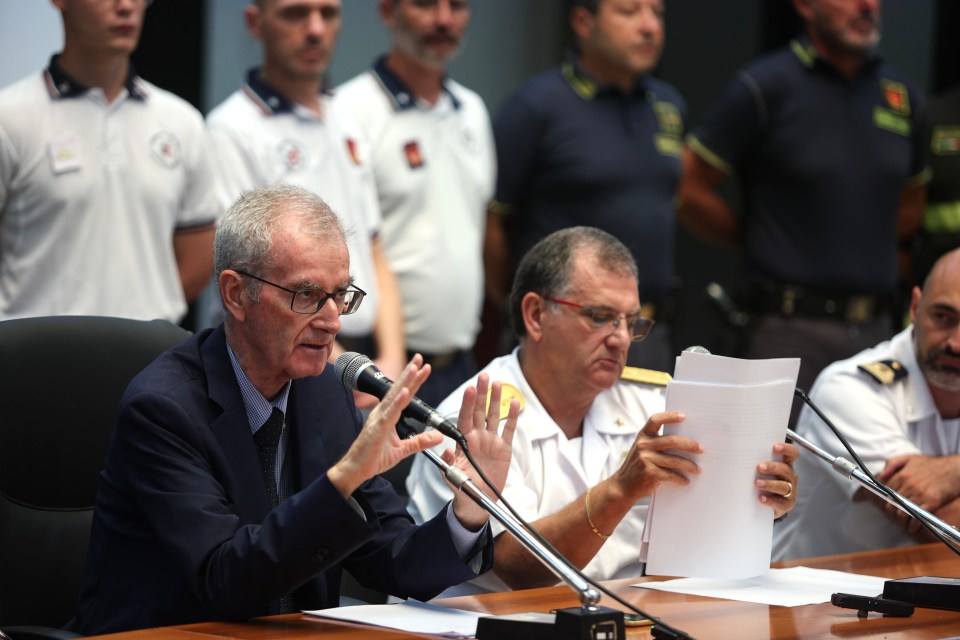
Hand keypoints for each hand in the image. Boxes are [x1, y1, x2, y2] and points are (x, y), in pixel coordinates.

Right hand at [328, 355, 443, 497]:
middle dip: (410, 373)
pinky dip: (397, 402)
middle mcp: (383, 412)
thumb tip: (438, 436)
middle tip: (420, 358)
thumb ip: (420, 441)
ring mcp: (379, 419)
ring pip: (394, 396)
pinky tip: (405, 392)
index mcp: (388, 415)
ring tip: (414, 368)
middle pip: (399, 389)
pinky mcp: (377, 429)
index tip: (424, 368)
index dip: (415, 381)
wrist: (356, 470)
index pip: (405, 395)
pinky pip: (389, 413)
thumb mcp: (402, 449)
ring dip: (405, 381)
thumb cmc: (373, 458)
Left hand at [445, 373, 518, 530]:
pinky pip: (508, 429)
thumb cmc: (462, 486)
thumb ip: (449, 464)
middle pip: (479, 410)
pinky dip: (512, 416)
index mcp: (464, 440)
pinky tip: (515, 402)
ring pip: (494, 415)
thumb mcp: (452, 476)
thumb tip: (447, 451)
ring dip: (496, 400)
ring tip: (497, 383)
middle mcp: (477, 436)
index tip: (470, 389)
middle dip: (481, 393)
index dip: (467, 403)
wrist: (477, 499)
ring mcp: (491, 440)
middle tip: (483, 376)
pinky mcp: (504, 448)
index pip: (465, 417)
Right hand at [610, 412, 702, 501]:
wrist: (623, 486)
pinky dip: (680, 478)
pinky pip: (671, 475)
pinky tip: (686, 481)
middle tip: (701, 449)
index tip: (684, 417)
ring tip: (698, 470)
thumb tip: (686, 442)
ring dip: (689, 465)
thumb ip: (657, 444)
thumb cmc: (638, 467)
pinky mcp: (649, 473)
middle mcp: (643, 445)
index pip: (655, 420)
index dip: (669, 417)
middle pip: (671, 440)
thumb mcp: (643, 450)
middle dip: (689, 445)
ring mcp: (645, 459)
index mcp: (642, 436)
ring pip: (674, 460)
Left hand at [756, 442, 798, 518]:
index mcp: (785, 464)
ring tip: (757, 483)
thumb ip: (751, 459)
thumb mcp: (758, 469)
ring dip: (770, 484)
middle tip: (759, 467)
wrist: (763, 505)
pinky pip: (781, 503)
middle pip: (785, 470)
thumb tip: (728, 448)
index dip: (786, 449)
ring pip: (784, 487)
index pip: (792, 453)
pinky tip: (761, 498)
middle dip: (773, 467)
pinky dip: (771, 501)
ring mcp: (791, 491)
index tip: (774, 447)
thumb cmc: (759, 480)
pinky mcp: (786, 505)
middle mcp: (790, 477)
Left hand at [876, 454, 959, 532]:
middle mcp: (909, 485)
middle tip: (894, 513)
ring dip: (901, 519)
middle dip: (892, 509)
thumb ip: (892, 463)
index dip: (886, 497)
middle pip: (893, 502)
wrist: (954, 469)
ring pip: (903, 511)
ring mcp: (920, 494)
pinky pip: (918, 516)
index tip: (887, 502)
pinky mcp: (932, 502)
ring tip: (903, 522)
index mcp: (903, 474)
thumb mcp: (909, 458)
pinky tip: (912, 527)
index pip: (886, 490)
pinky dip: (913, 524)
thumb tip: (881, 475)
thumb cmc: (931, 464)